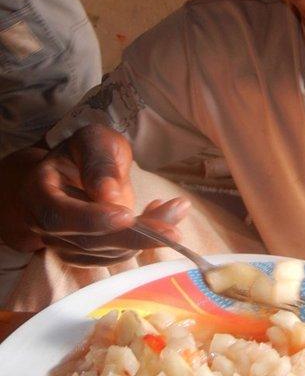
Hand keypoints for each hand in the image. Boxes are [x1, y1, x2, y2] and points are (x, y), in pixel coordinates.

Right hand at [16, 124, 189, 265]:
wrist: (79, 167)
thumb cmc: (86, 150)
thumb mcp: (94, 140)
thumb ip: (99, 162)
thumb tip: (109, 195)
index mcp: (39, 192)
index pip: (58, 217)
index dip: (92, 220)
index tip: (127, 215)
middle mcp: (47, 225)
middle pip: (88, 243)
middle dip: (133, 236)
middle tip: (171, 230)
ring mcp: (67, 243)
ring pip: (108, 252)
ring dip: (148, 237)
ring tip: (177, 209)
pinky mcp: (90, 252)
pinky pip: (119, 253)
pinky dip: (145, 239)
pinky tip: (163, 215)